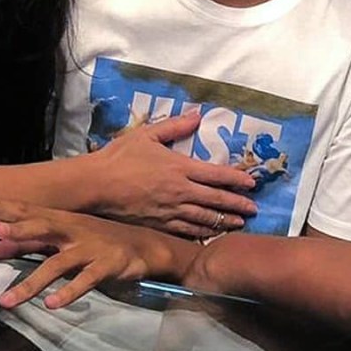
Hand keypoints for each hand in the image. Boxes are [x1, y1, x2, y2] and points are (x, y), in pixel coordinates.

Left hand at [0, 195, 198, 309]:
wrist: (148, 246)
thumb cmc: (100, 242)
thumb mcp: (62, 240)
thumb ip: (26, 244)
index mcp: (62, 221)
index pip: (29, 211)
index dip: (3, 205)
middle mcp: (75, 230)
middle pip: (44, 228)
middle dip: (21, 229)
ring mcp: (91, 248)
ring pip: (58, 264)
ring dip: (32, 282)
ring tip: (8, 300)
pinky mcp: (108, 266)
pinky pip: (86, 280)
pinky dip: (70, 292)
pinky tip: (53, 304)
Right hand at [88, 113, 257, 237]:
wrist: (95, 185)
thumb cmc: (119, 157)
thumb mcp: (147, 135)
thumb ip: (175, 126)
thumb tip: (197, 115)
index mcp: (179, 168)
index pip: (216, 175)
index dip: (236, 179)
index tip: (252, 183)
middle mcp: (179, 192)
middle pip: (216, 200)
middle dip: (237, 204)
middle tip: (254, 209)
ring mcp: (170, 211)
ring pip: (204, 219)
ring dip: (224, 221)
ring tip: (240, 223)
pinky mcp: (158, 225)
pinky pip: (185, 231)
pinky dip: (201, 233)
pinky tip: (210, 235)